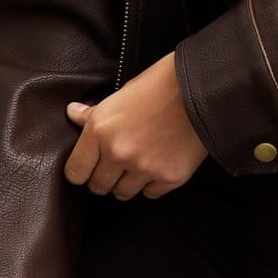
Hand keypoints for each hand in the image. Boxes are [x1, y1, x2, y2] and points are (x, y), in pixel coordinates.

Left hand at [63, 51, 208, 199]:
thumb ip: (96, 113)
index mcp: (100, 130)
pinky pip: (150, 193)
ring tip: (139, 165)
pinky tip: (159, 164)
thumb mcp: (123, 93)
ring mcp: (144, 168)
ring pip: (123, 193)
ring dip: (128, 182)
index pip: (75, 172)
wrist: (205, 88)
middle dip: (105, 177)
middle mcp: (118, 153)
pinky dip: (153, 183)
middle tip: (117, 164)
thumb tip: (72, 113)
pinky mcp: (169, 177)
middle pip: (98, 187)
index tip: (89, 168)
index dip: (81, 171)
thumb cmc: (163, 84)